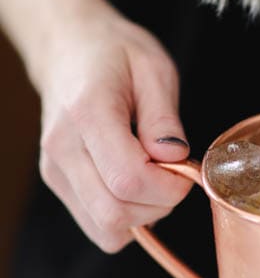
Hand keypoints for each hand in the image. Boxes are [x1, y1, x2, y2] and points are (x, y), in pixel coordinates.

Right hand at [38, 12, 191, 251]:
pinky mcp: (58, 183)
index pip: (129, 179)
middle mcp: (63, 148)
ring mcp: (56, 170)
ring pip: (106, 228)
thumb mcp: (153, 69)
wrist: (68, 49)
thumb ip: (164, 117)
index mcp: (87, 113)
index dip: (169, 185)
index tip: (185, 166)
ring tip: (155, 178)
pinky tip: (137, 186)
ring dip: (144, 215)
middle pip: (115, 212)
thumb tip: (174, 158)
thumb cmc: (114, 54)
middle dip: (160, 204)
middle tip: (174, 174)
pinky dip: (127, 217)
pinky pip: (98, 225)